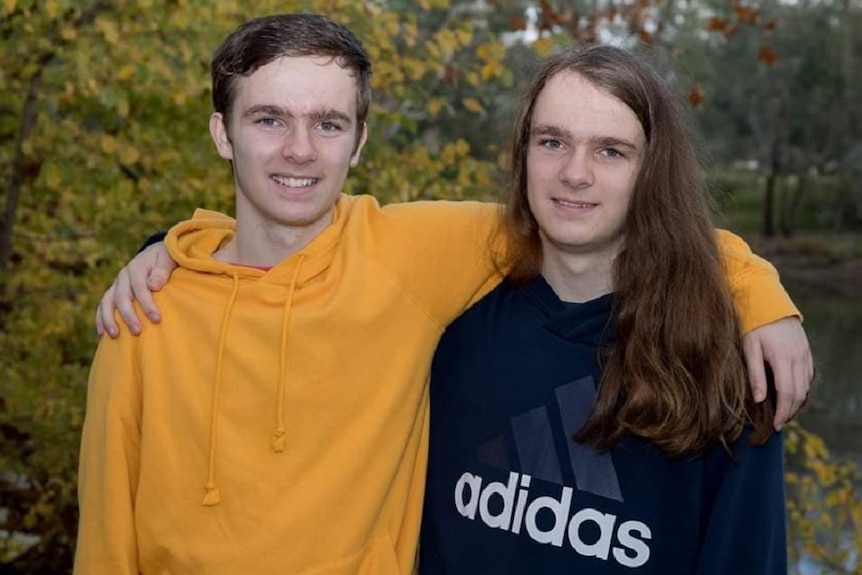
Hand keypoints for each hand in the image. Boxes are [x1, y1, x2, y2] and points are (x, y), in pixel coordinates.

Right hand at [95, 242, 176, 336]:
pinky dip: (101, 318)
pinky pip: (103, 305)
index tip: (156, 319)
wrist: (156, 254)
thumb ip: (161, 272)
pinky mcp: (113, 292)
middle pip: (122, 297)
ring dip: (109, 319)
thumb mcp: (167, 260)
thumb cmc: (166, 259)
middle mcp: (123, 276)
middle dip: (129, 315)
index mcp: (137, 267)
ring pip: (108, 302)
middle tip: (137, 331)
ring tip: (115, 335)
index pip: (140, 286)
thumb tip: (153, 286)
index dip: (147, 303)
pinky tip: (102, 333)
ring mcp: (116, 284)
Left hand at [742, 316, 813, 430]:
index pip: (787, 393)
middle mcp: (798, 358)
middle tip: (780, 424)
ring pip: (806, 385)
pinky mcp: (806, 351)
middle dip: (791, 411)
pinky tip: (792, 394)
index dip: (783, 412)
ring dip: (797, 402)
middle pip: (799, 393)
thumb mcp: (749, 349)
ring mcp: (805, 354)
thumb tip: (760, 400)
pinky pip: (808, 375)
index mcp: (783, 359)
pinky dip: (802, 388)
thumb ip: (755, 375)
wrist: (768, 302)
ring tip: (784, 412)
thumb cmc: (753, 326)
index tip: (776, 425)